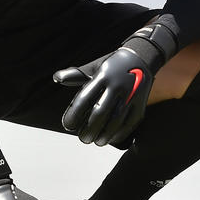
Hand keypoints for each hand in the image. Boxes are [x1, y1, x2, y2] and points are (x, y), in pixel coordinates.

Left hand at [55, 17, 178, 147]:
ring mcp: (131, 95)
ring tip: (95, 141)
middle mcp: (117, 85)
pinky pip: (129, 124)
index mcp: (103, 75)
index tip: (68, 125)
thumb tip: (57, 78)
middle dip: (89, 129)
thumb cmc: (112, 66)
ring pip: (115, 121)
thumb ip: (76, 74)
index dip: (74, 115)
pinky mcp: (141, 105)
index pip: (84, 99)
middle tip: (82, 138)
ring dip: (103, 135)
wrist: (142, 58)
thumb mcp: (94, 67)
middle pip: (100, 113)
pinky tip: (109, 138)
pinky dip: (118, 134)